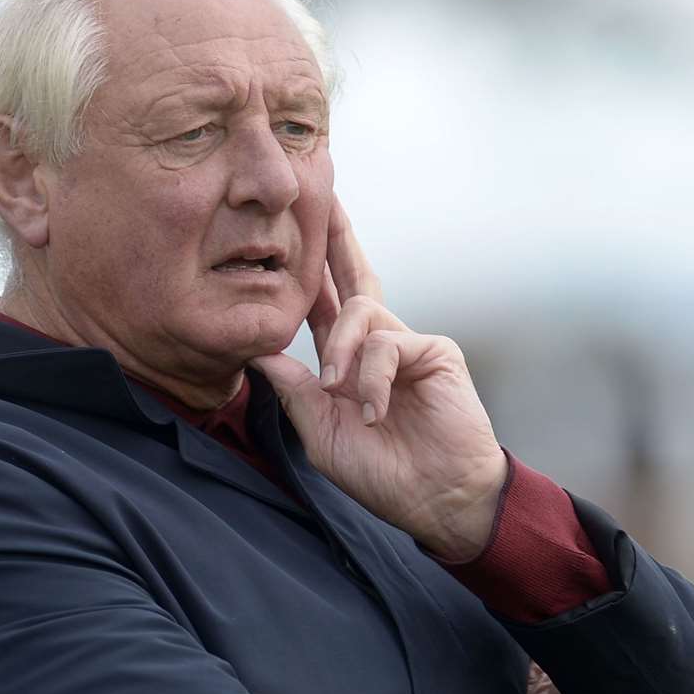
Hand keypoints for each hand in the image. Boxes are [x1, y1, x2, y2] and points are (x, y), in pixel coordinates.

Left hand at [249, 200, 507, 559]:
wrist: (436, 500)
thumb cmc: (382, 474)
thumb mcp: (323, 433)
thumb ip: (295, 391)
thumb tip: (257, 350)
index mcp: (348, 362)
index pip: (323, 306)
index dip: (307, 272)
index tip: (288, 232)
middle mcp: (378, 345)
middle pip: (354, 278)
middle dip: (337, 237)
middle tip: (323, 192)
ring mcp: (409, 344)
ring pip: (361, 312)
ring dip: (340, 349)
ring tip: (337, 390)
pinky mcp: (435, 350)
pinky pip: (388, 343)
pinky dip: (373, 377)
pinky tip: (375, 410)